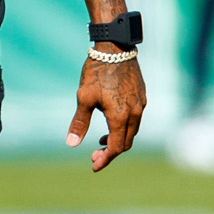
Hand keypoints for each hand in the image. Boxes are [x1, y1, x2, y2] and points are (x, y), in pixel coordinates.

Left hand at [66, 56, 146, 172]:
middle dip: (110, 152)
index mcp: (120, 116)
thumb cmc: (97, 71)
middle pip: (126, 143)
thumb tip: (71, 144)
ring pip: (133, 131)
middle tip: (94, 154)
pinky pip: (136, 119)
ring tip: (101, 139)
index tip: (93, 165)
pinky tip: (112, 121)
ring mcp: (140, 104)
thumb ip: (80, 123)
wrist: (115, 47)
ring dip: (118, 139)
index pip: (115, 148)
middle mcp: (134, 113)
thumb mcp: (84, 98)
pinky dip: (125, 127)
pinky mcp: (142, 96)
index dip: (104, 160)